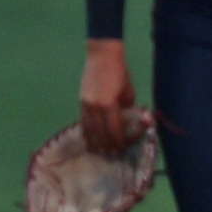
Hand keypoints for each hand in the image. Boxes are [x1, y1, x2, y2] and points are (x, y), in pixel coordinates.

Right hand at [79, 40, 140, 154]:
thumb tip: (130, 121)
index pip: (114, 130)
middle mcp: (96, 107)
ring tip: (99, 151)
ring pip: (89, 129)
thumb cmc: (120, 72)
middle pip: (100, 132)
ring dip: (95, 142)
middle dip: (106, 145)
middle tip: (111, 155)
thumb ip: (128, 108)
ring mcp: (86, 104)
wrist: (102, 55)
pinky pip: (82, 121)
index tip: (121, 149)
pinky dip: (86, 131)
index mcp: (110, 105)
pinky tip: (89, 139)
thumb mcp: (128, 91)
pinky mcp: (81, 101)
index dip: (118, 141)